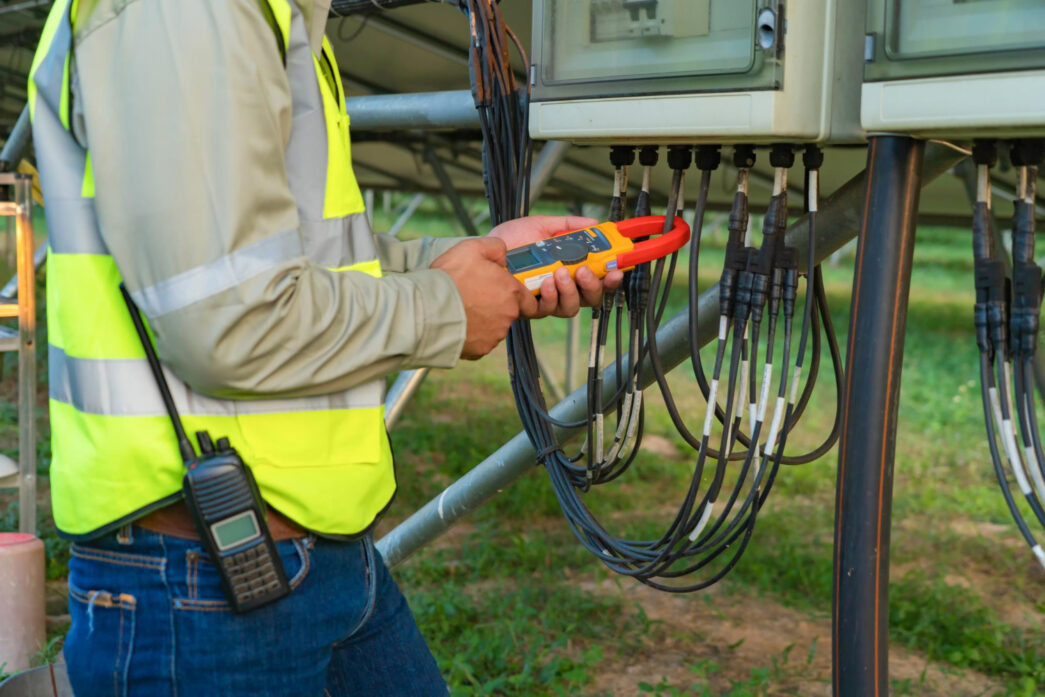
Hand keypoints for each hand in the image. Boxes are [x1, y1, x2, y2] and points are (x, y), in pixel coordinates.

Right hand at [430, 237, 537, 359]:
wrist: (426, 309)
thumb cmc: (450, 278)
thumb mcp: (472, 248)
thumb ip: (495, 247)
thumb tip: (503, 256)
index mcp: (511, 292)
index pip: (530, 300)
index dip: (518, 296)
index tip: (503, 291)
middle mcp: (508, 316)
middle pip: (508, 312)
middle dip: (495, 304)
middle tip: (473, 295)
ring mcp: (494, 335)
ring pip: (494, 327)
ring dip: (483, 320)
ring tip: (461, 308)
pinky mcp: (480, 349)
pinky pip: (479, 341)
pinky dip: (471, 334)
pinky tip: (457, 323)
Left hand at [488, 215, 623, 318]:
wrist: (485, 251)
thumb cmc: (512, 240)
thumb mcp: (542, 226)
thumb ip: (568, 225)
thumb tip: (595, 223)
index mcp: (570, 270)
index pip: (598, 279)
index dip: (611, 278)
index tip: (617, 270)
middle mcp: (562, 289)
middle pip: (591, 299)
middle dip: (593, 286)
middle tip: (584, 270)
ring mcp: (547, 300)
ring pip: (572, 307)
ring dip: (570, 290)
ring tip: (560, 273)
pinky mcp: (530, 308)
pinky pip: (548, 309)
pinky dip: (550, 296)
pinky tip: (544, 283)